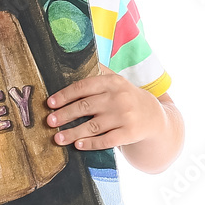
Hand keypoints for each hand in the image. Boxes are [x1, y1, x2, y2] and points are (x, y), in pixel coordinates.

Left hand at [46, 63, 165, 150]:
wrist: (155, 117)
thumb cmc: (127, 97)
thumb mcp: (117, 81)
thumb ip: (99, 72)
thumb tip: (73, 58)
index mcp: (112, 82)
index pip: (84, 87)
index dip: (65, 95)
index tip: (50, 103)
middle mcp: (119, 98)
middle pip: (85, 107)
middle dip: (65, 115)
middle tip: (49, 122)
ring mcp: (125, 116)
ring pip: (93, 126)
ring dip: (73, 133)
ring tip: (57, 138)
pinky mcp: (129, 133)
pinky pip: (106, 140)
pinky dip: (91, 143)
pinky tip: (78, 145)